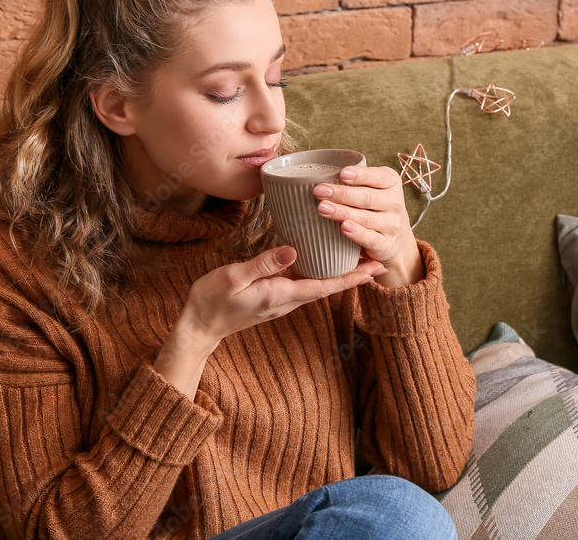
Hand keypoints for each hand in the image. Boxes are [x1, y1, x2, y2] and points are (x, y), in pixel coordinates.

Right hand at [180, 245, 384, 349]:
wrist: (199, 325)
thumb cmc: (212, 300)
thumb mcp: (234, 277)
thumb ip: (263, 264)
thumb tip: (293, 250)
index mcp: (282, 294)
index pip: (325, 285)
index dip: (351, 277)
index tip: (373, 268)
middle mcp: (288, 299)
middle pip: (329, 285)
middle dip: (354, 273)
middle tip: (378, 258)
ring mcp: (282, 298)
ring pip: (319, 284)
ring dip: (340, 272)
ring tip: (359, 256)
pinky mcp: (275, 294)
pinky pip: (305, 282)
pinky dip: (321, 271)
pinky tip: (325, 258)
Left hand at [312, 165, 424, 286]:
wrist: (396, 240)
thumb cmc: (375, 208)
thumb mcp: (373, 190)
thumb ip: (354, 183)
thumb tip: (315, 178)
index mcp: (392, 183)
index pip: (378, 176)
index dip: (361, 175)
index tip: (342, 173)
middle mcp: (395, 203)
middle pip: (368, 197)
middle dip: (342, 194)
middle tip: (319, 191)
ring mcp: (391, 225)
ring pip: (366, 218)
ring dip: (342, 212)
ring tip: (322, 208)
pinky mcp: (386, 245)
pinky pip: (370, 238)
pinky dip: (357, 233)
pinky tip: (343, 227)